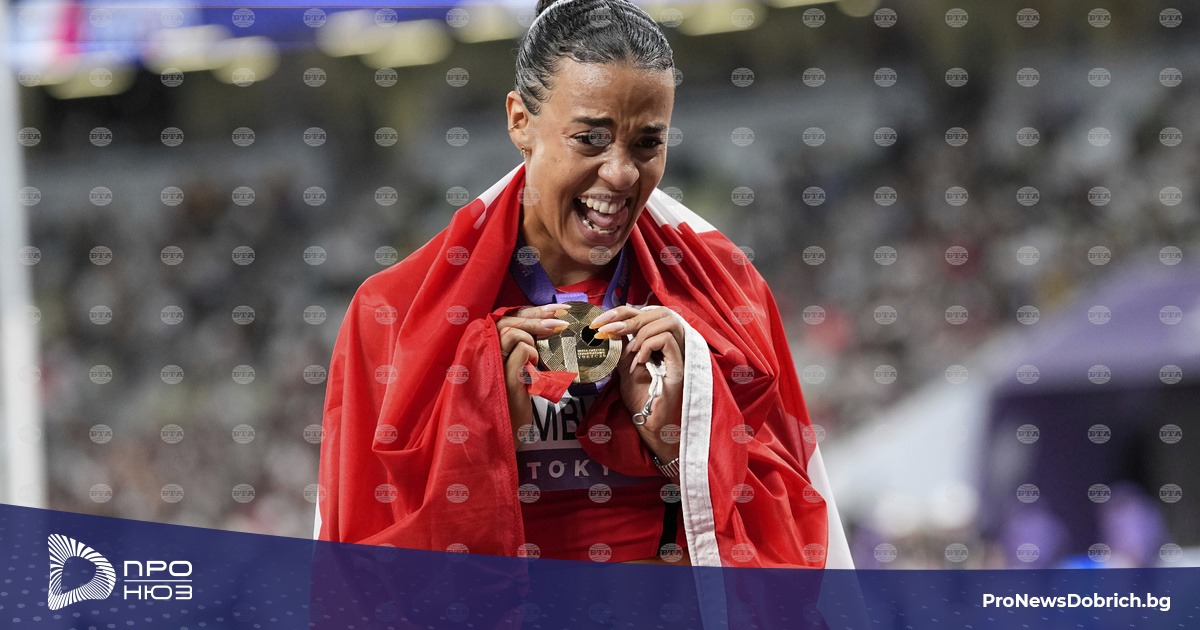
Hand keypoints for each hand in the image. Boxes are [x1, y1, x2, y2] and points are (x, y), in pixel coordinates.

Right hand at [495, 304, 569, 447]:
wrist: (503, 436)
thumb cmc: (511, 403)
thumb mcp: (515, 372)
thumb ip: (520, 351)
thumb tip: (546, 328)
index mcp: (484, 350)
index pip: (505, 319)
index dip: (530, 312)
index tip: (555, 309)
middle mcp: (481, 354)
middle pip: (507, 320)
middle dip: (537, 316)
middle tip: (561, 319)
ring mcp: (490, 365)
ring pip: (512, 333)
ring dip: (532, 340)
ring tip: (535, 360)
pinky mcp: (501, 378)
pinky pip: (520, 350)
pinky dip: (531, 355)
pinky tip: (532, 371)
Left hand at [590, 306, 685, 465]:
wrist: (650, 424)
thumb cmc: (639, 398)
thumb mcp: (624, 367)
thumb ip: (621, 348)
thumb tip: (607, 328)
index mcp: (658, 342)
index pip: (645, 312)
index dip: (623, 311)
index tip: (601, 320)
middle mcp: (671, 344)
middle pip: (657, 311)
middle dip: (628, 317)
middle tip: (607, 330)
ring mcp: (677, 354)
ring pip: (666, 321)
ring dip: (641, 333)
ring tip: (629, 352)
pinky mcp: (679, 366)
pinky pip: (666, 340)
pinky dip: (648, 346)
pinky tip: (638, 362)